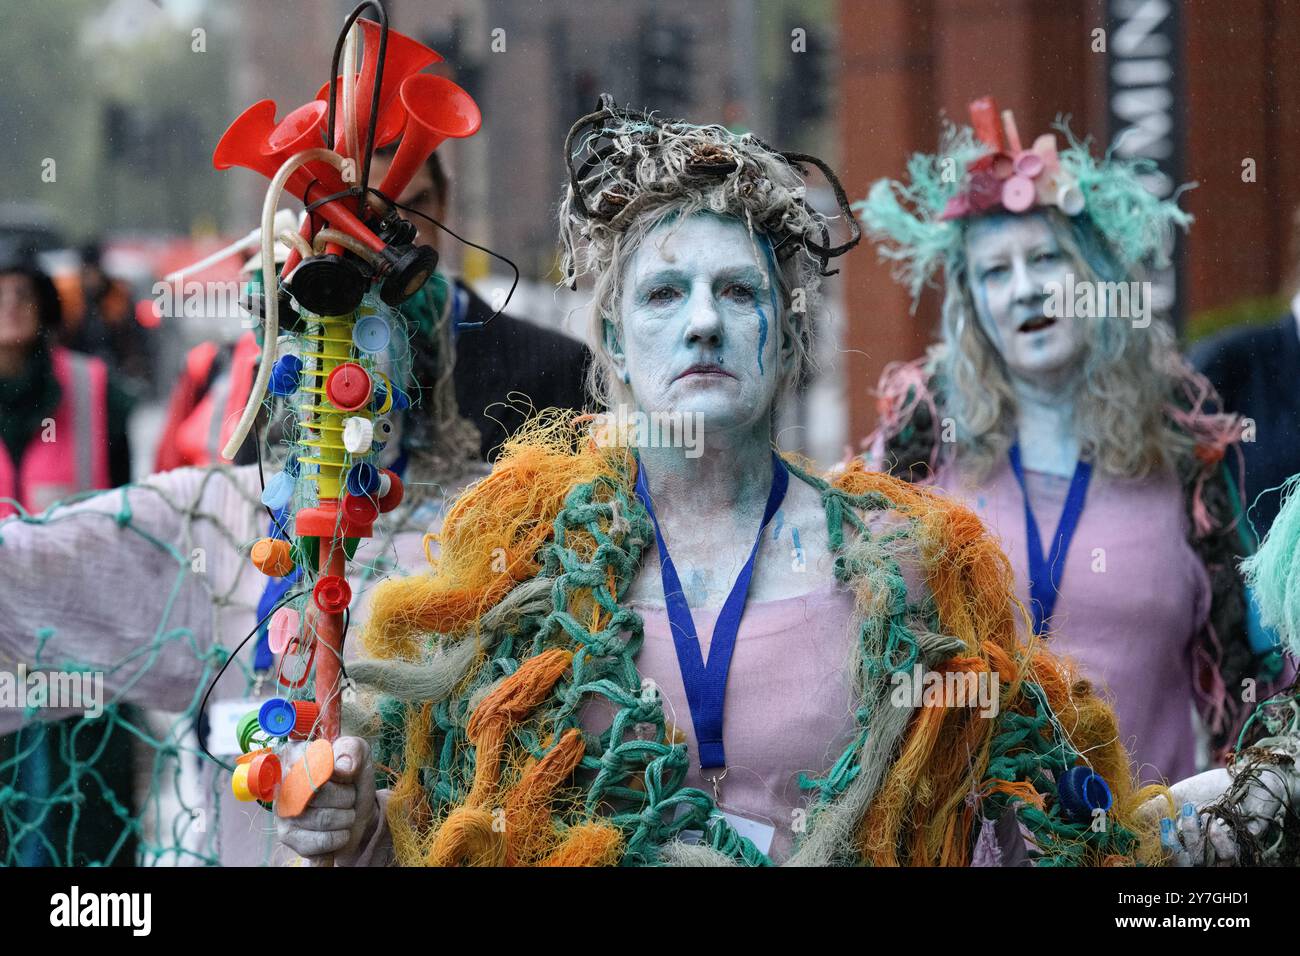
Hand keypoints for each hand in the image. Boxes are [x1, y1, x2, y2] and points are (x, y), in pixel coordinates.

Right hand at [275, 736, 377, 865]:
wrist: (360, 811)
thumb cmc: (353, 779)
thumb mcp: (359, 755)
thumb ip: (351, 750)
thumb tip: (341, 768)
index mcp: (294, 759)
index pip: (309, 764)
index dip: (332, 773)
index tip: (344, 775)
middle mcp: (282, 786)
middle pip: (319, 794)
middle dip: (346, 796)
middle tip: (348, 796)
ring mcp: (284, 814)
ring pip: (323, 819)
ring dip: (346, 817)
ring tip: (344, 812)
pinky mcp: (289, 839)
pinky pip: (321, 841)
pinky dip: (340, 837)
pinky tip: (338, 831)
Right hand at [1159, 748, 1298, 864]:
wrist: (1244, 778)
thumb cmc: (1210, 788)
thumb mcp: (1177, 796)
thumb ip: (1154, 808)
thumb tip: (1130, 817)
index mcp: (1186, 841)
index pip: (1170, 856)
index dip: (1161, 850)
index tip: (1150, 834)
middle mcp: (1204, 850)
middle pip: (1185, 863)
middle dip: (1173, 846)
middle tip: (1168, 822)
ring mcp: (1223, 851)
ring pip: (1205, 861)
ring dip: (1194, 837)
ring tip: (1193, 811)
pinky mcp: (1243, 847)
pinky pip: (1229, 856)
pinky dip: (1218, 840)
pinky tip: (1214, 824)